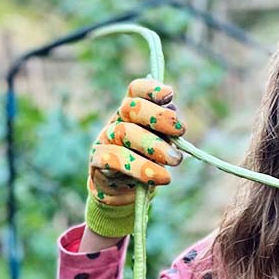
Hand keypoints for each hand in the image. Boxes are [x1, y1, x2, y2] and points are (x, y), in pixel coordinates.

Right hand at [85, 78, 185, 237]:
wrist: (121, 188)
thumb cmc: (145, 160)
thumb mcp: (160, 143)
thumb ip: (167, 130)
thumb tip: (174, 116)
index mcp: (132, 112)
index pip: (135, 91)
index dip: (150, 90)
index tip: (169, 95)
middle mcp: (116, 120)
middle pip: (130, 108)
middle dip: (158, 116)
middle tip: (181, 130)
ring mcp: (104, 139)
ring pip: (125, 133)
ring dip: (154, 146)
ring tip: (176, 160)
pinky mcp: (98, 161)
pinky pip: (115, 160)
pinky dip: (141, 168)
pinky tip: (161, 177)